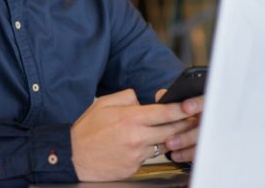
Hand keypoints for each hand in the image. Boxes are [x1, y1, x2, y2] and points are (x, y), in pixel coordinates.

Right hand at [70, 89, 197, 181]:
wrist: (73, 156)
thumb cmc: (86, 130)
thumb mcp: (104, 103)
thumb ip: (127, 97)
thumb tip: (142, 100)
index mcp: (131, 118)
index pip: (166, 113)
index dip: (182, 109)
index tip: (191, 106)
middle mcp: (137, 137)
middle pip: (172, 131)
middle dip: (182, 124)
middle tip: (188, 119)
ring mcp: (137, 155)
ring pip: (161, 144)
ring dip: (164, 138)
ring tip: (159, 132)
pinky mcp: (134, 167)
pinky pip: (148, 156)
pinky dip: (148, 150)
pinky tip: (138, 145)